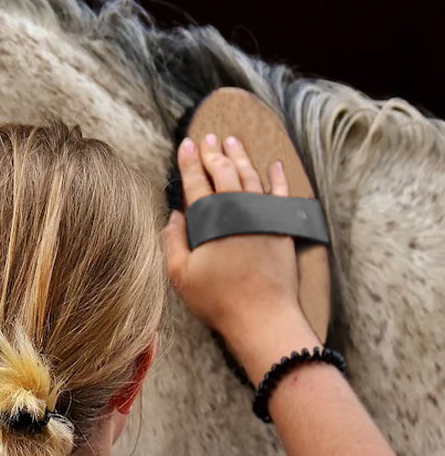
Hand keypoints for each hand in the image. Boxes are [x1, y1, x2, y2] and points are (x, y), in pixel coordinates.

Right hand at [162, 134, 316, 365]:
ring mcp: (263, 216)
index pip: (197, 181)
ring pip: (252, 175)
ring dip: (241, 156)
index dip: (189, 161)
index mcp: (212, 219)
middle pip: (225, 172)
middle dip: (214, 152)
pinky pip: (280, 194)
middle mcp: (239, 210)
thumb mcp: (181, 275)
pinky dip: (277, 177)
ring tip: (232, 141)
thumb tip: (174, 216)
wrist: (263, 317)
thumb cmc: (218, 300)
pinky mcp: (282, 227)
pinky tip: (274, 165)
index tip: (186, 145)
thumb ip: (174, 241)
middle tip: (207, 138)